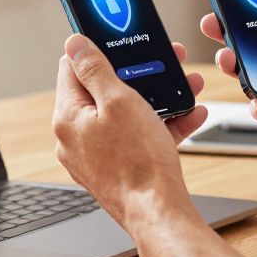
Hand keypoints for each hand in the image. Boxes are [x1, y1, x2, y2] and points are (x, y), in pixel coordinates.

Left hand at [52, 35, 208, 225]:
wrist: (159, 213)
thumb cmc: (138, 162)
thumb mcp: (119, 101)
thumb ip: (95, 68)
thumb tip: (74, 43)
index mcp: (68, 118)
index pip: (71, 69)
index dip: (97, 50)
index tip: (120, 42)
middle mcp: (76, 137)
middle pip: (102, 91)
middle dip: (137, 75)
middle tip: (161, 64)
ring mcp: (96, 155)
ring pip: (125, 114)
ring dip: (156, 98)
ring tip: (183, 88)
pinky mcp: (117, 168)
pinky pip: (137, 137)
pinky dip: (160, 124)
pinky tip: (188, 115)